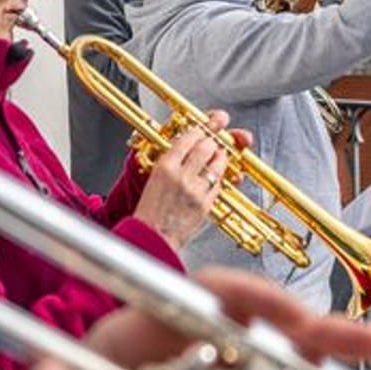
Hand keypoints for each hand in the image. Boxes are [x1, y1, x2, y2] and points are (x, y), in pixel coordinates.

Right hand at [133, 110, 250, 249]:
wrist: (153, 237)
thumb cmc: (149, 211)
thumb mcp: (153, 179)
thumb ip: (170, 162)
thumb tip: (186, 147)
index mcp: (165, 167)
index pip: (188, 138)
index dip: (198, 132)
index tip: (200, 132)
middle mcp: (182, 176)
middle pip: (207, 146)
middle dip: (212, 141)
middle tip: (212, 141)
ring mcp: (197, 190)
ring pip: (218, 164)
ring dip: (220, 156)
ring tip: (218, 155)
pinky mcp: (206, 204)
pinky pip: (218, 184)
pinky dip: (218, 178)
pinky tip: (214, 177)